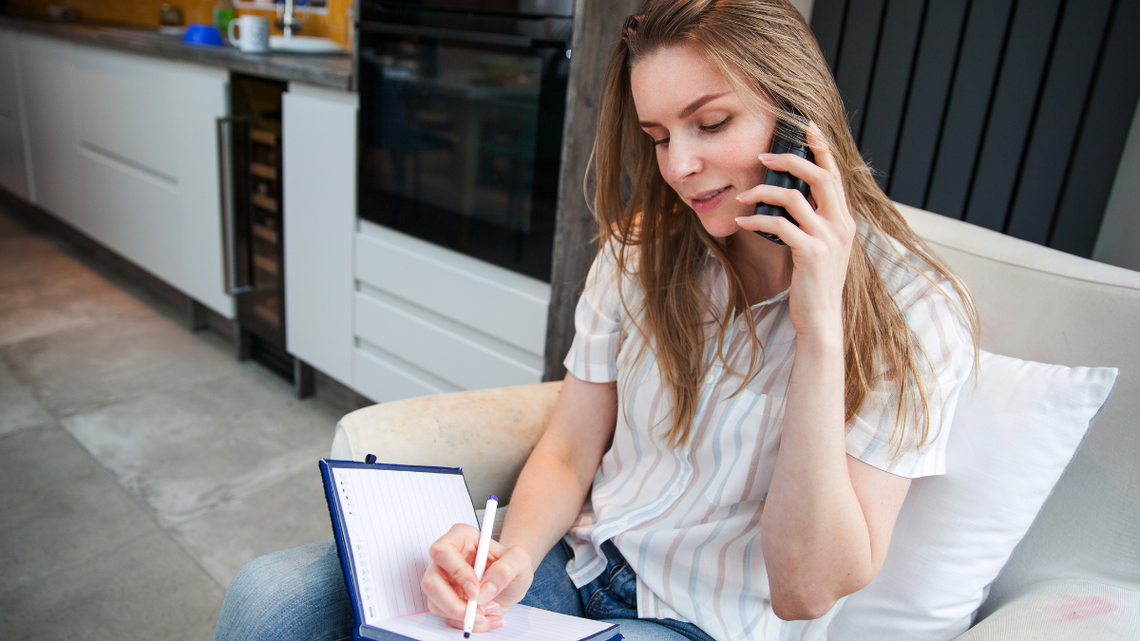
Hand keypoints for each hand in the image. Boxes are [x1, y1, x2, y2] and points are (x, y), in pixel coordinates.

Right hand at [420, 523, 534, 632]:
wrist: (512, 581)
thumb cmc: (512, 564)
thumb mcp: (519, 561)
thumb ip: (505, 570)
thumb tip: (484, 590)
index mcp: (461, 538)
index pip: (443, 551)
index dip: (457, 572)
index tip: (476, 590)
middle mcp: (446, 559)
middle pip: (431, 582)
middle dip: (454, 604)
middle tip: (478, 611)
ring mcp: (443, 581)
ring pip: (435, 603)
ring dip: (462, 616)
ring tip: (489, 612)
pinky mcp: (445, 600)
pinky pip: (446, 616)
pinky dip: (467, 622)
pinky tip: (486, 618)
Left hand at [733, 122, 855, 340]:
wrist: (821, 319)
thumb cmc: (814, 283)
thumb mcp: (819, 248)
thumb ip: (813, 222)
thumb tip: (790, 198)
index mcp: (844, 220)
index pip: (835, 173)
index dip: (821, 147)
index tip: (806, 126)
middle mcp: (842, 224)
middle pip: (819, 175)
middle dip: (789, 160)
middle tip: (762, 156)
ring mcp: (829, 238)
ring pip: (794, 198)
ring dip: (763, 193)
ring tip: (742, 195)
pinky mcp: (812, 253)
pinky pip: (779, 225)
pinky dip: (757, 219)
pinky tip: (742, 221)